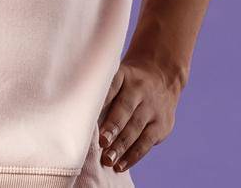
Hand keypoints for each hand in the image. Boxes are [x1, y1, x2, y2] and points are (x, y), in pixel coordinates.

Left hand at [96, 55, 185, 173]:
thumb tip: (77, 117)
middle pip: (126, 108)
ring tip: (108, 159)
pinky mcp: (162, 125)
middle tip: (101, 142)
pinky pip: (147, 142)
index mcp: (124, 75)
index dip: (101, 100)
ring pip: (136, 127)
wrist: (162, 80)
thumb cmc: (127, 85)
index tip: (89, 114)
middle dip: (113, 126)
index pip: (112, 85)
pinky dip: (133, 155)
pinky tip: (120, 165)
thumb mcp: (117, 79)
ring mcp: (153, 107)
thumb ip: (101, 94)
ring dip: (121, 145)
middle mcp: (140, 89)